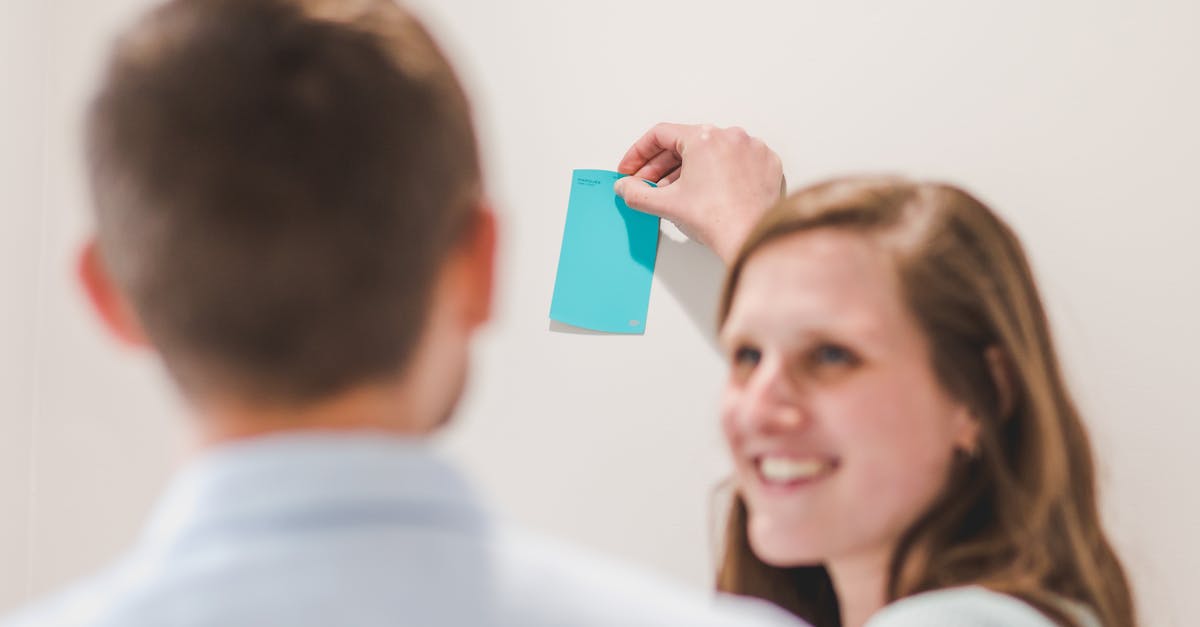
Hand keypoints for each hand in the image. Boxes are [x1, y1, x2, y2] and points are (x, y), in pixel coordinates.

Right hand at [614, 123, 783, 263]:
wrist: (751, 239)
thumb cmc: (717, 219)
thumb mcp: (665, 204)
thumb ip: (636, 192)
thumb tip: (625, 187)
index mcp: (704, 137)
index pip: (660, 135)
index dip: (638, 154)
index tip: (631, 168)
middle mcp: (731, 136)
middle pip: (685, 143)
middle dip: (661, 165)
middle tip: (647, 183)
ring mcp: (752, 149)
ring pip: (711, 152)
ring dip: (688, 169)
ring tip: (674, 192)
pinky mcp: (767, 164)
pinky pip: (735, 161)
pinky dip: (717, 173)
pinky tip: (706, 191)